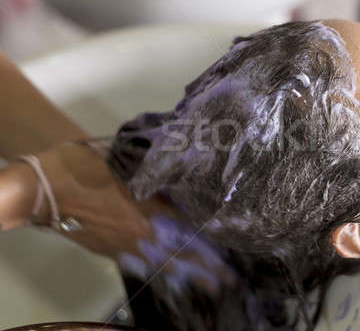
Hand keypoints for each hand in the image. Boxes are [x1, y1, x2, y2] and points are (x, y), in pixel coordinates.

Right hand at [1, 142, 233, 291]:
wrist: (43, 189)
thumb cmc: (82, 167)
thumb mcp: (123, 161)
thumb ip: (151, 172)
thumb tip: (174, 175)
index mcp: (146, 207)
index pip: (187, 224)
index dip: (209, 234)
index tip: (229, 243)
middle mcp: (139, 231)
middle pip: (180, 251)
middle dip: (206, 265)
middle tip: (228, 277)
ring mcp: (123, 245)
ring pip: (162, 263)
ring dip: (188, 274)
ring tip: (210, 285)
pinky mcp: (108, 251)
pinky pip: (139, 264)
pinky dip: (158, 271)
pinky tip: (170, 277)